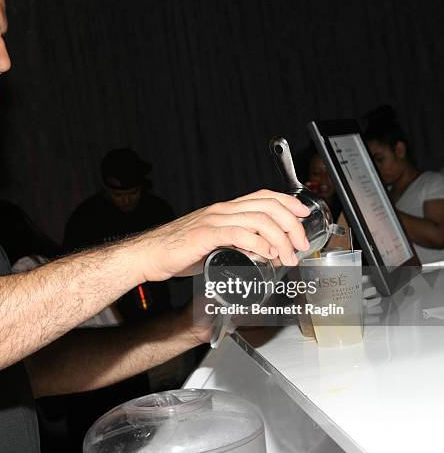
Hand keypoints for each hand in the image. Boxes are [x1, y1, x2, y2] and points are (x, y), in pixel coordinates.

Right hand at [136, 189, 310, 281]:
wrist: (149, 255)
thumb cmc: (176, 251)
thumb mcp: (213, 244)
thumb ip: (235, 245)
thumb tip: (258, 253)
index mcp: (224, 210)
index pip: (263, 197)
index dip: (288, 203)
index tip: (303, 215)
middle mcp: (221, 210)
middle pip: (267, 206)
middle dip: (291, 224)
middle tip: (300, 244)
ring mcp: (213, 220)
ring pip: (259, 219)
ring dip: (280, 238)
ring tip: (287, 256)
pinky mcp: (205, 235)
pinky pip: (239, 233)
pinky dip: (259, 244)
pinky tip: (266, 255)